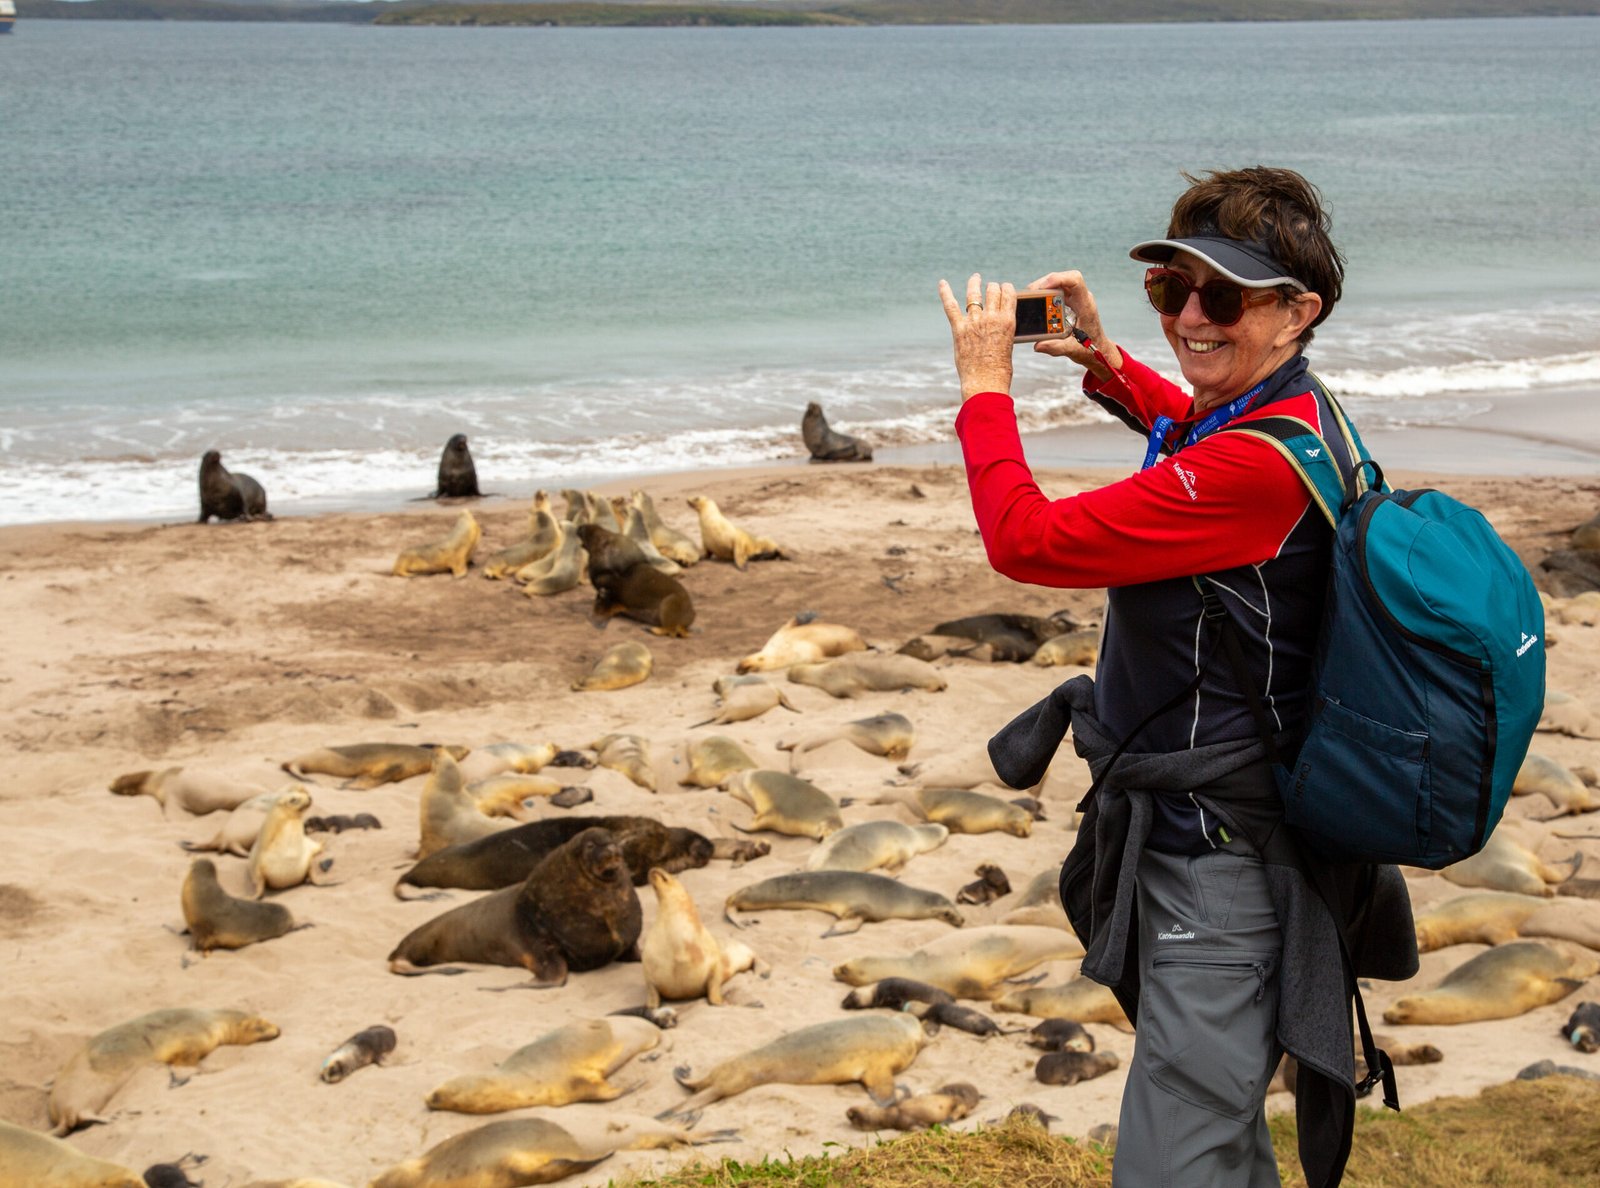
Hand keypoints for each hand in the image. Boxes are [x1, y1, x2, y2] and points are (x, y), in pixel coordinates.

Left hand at [938, 273, 1015, 401]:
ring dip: (975, 284)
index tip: (1004, 288)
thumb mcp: (1008, 344)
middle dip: (992, 287)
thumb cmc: (1000, 369)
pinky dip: (945, 293)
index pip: (1008, 294)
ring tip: (975, 278)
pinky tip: (942, 283)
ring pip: (974, 294)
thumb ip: (1003, 329)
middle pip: (992, 290)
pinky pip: (950, 306)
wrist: (985, 383)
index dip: (1006, 288)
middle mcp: (991, 317)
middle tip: (990, 288)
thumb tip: (999, 322)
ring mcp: (974, 322)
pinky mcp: (959, 329)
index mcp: (1007, 321)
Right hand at [1024, 270, 1121, 377]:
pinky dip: (1045, 294)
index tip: (1042, 288)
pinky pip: (1056, 291)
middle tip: (1030, 295)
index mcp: (1085, 306)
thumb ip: (1056, 347)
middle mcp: (1081, 298)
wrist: (1098, 349)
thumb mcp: (1073, 350)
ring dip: (1043, 288)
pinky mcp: (1070, 302)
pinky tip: (1037, 303)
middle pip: (1063, 278)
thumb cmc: (1090, 349)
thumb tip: (1038, 345)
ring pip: (1058, 283)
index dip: (1058, 279)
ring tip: (1031, 299)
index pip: (1075, 280)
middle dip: (1044, 283)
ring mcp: (1075, 299)